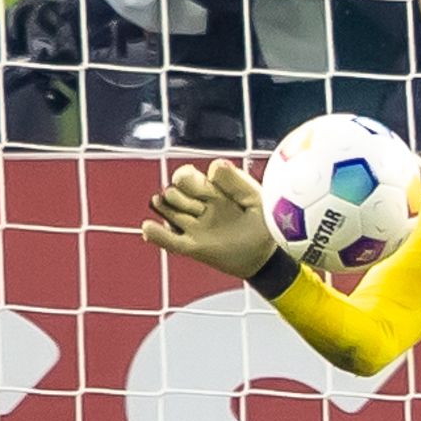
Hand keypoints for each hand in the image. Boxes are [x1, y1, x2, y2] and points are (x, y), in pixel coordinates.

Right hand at [140, 159, 279, 279]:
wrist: (271, 254)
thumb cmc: (266, 223)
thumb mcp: (256, 198)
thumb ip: (236, 181)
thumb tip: (213, 166)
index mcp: (212, 190)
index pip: (185, 176)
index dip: (190, 180)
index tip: (210, 189)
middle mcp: (199, 206)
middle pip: (172, 191)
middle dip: (182, 196)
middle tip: (202, 208)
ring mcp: (194, 227)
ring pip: (167, 210)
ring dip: (171, 210)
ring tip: (191, 217)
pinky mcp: (193, 247)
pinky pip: (167, 240)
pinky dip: (155, 234)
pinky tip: (149, 227)